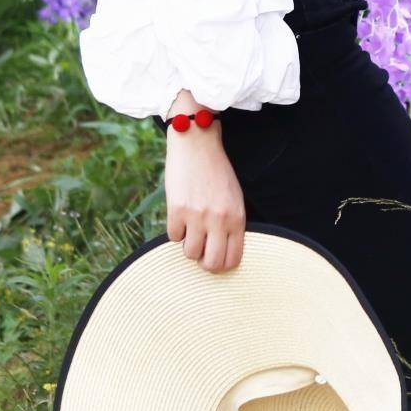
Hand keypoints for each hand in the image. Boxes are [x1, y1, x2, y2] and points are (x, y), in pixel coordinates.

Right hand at [163, 103, 243, 272]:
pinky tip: (180, 215)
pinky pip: (173, 237)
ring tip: (191, 228)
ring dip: (188, 244)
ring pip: (190, 253)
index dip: (222, 264)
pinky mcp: (177, 210)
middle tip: (201, 251)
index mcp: (237, 217)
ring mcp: (197, 216)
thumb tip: (221, 252)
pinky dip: (175, 230)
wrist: (198, 146)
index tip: (215, 257)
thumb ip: (231, 224)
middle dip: (204, 262)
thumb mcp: (235, 198)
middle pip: (211, 264)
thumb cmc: (217, 173)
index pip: (232, 258)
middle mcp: (219, 220)